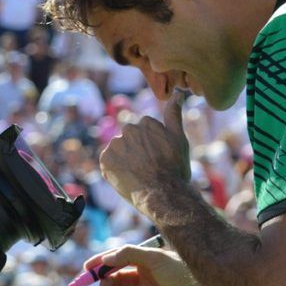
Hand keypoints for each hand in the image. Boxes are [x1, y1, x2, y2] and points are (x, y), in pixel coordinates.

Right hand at [89, 245, 235, 285]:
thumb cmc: (181, 272)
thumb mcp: (153, 257)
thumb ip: (128, 254)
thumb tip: (106, 258)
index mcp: (146, 261)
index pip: (118, 260)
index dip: (101, 263)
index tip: (86, 268)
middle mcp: (146, 277)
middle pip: (117, 278)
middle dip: (106, 280)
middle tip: (103, 283)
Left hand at [100, 94, 189, 211]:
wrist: (163, 194)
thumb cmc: (175, 168)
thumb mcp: (179, 139)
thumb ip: (174, 114)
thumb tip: (177, 92)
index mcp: (146, 122)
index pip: (145, 133)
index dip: (152, 148)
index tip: (158, 159)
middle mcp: (128, 129)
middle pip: (130, 140)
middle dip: (137, 152)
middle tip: (149, 168)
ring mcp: (116, 144)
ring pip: (119, 152)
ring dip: (125, 161)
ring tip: (139, 175)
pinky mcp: (105, 160)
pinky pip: (108, 163)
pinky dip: (115, 170)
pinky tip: (128, 178)